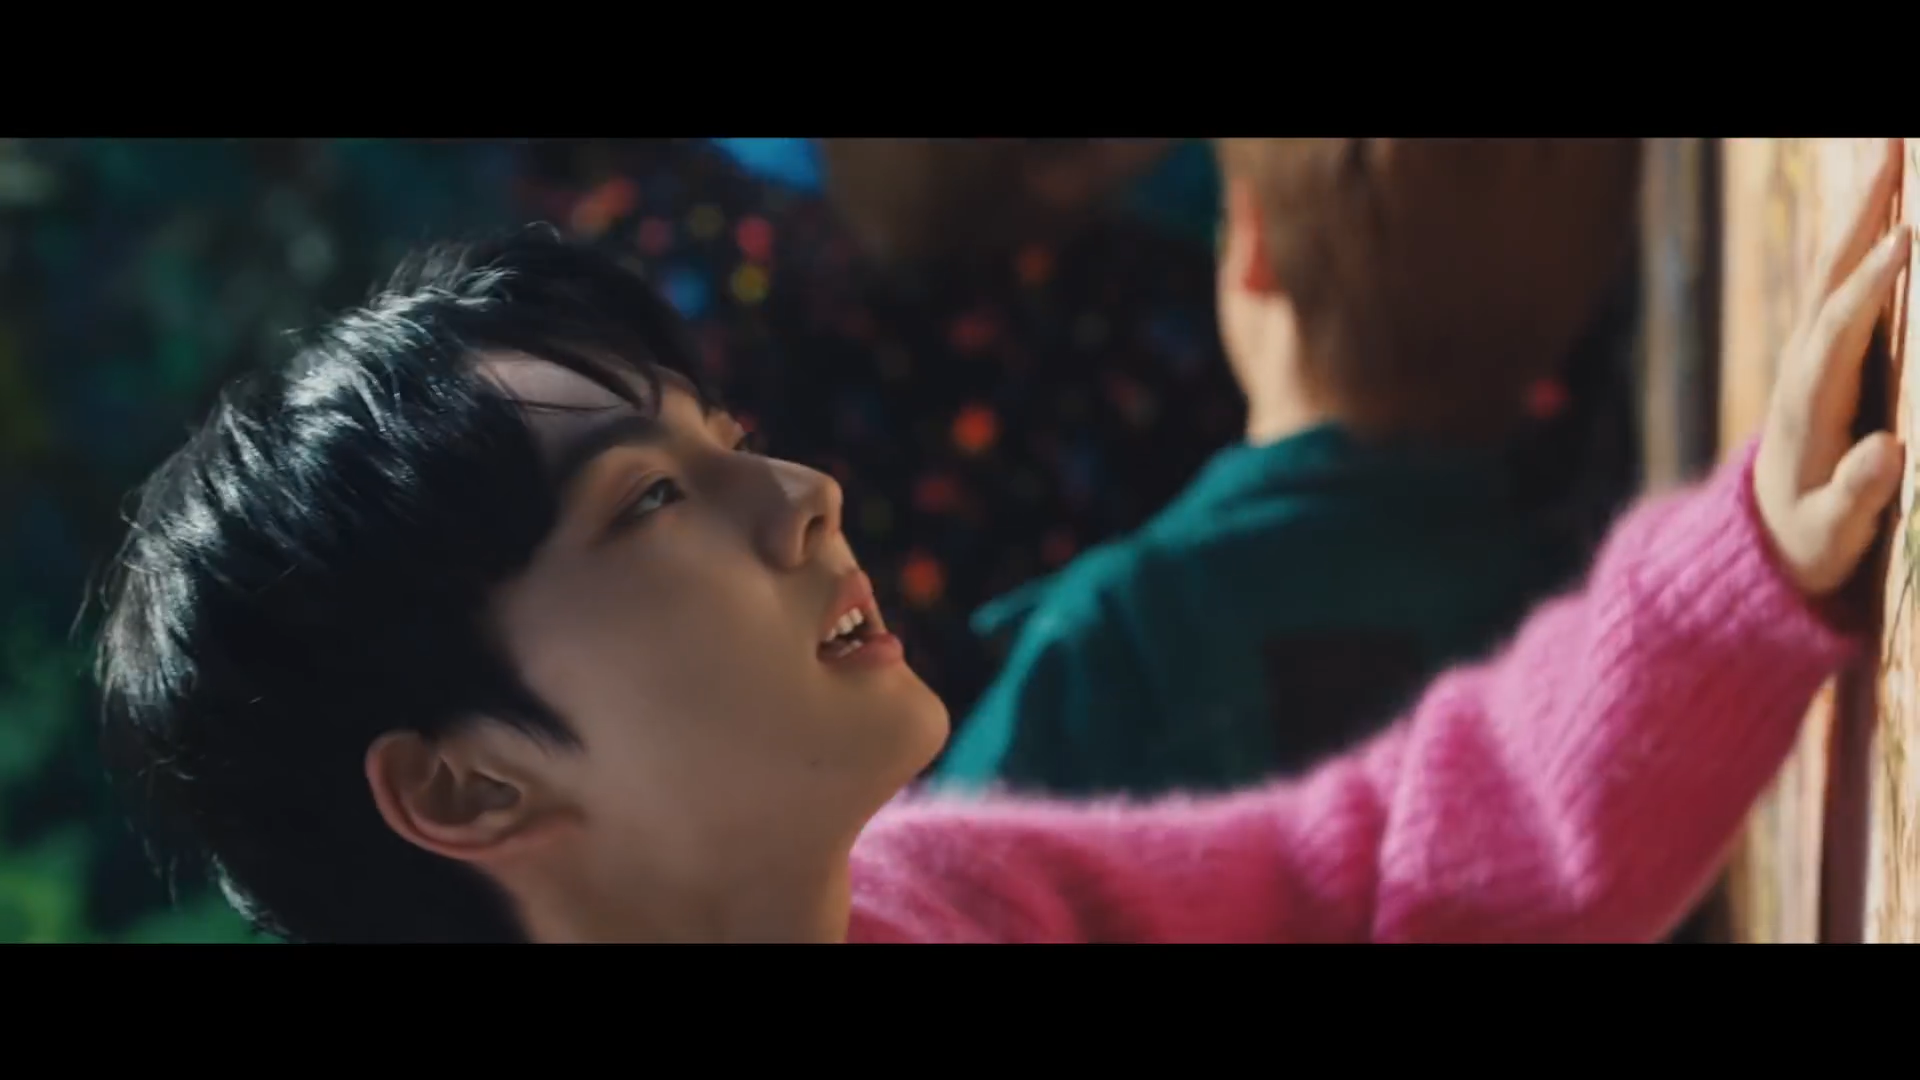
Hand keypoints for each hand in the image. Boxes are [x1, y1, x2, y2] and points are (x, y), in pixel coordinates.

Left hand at [1754, 138, 1912, 596]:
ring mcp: (1807, 357)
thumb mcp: (1829, 534)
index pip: (1839, 330)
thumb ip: (1855, 496)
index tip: (1907, 239)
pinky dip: (1864, 238)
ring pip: (1834, 270)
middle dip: (1863, 214)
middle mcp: (1800, 368)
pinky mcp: (1820, 356)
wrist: (1762, 543)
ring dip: (1863, 209)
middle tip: (1896, 147)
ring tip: (1893, 149)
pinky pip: (1842, 285)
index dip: (1872, 286)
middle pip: (1830, 277)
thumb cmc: (1804, 544)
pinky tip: (1885, 202)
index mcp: (1804, 405)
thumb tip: (1888, 450)